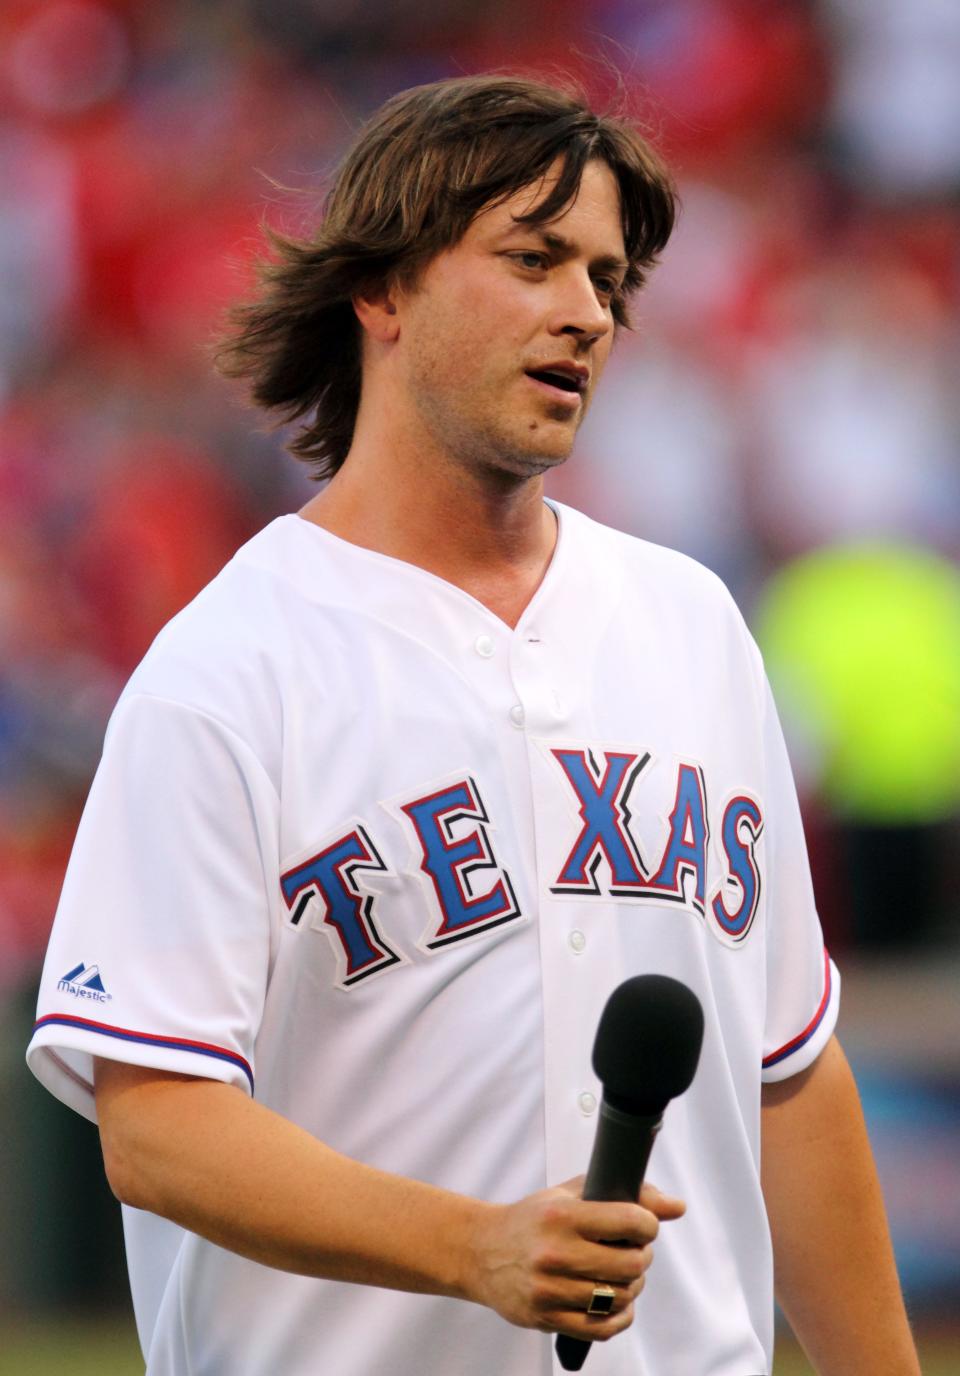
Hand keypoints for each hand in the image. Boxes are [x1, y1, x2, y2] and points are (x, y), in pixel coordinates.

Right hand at [462, 1178, 684, 1340]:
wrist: (481, 1252)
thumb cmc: (531, 1220)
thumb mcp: (570, 1194)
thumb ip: (623, 1194)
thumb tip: (677, 1206)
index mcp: (562, 1215)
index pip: (629, 1221)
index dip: (648, 1224)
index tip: (644, 1225)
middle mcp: (555, 1253)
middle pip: (629, 1265)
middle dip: (642, 1256)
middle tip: (634, 1250)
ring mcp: (550, 1289)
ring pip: (619, 1297)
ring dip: (632, 1286)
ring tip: (623, 1274)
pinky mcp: (547, 1318)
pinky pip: (602, 1328)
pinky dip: (620, 1316)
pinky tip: (615, 1301)